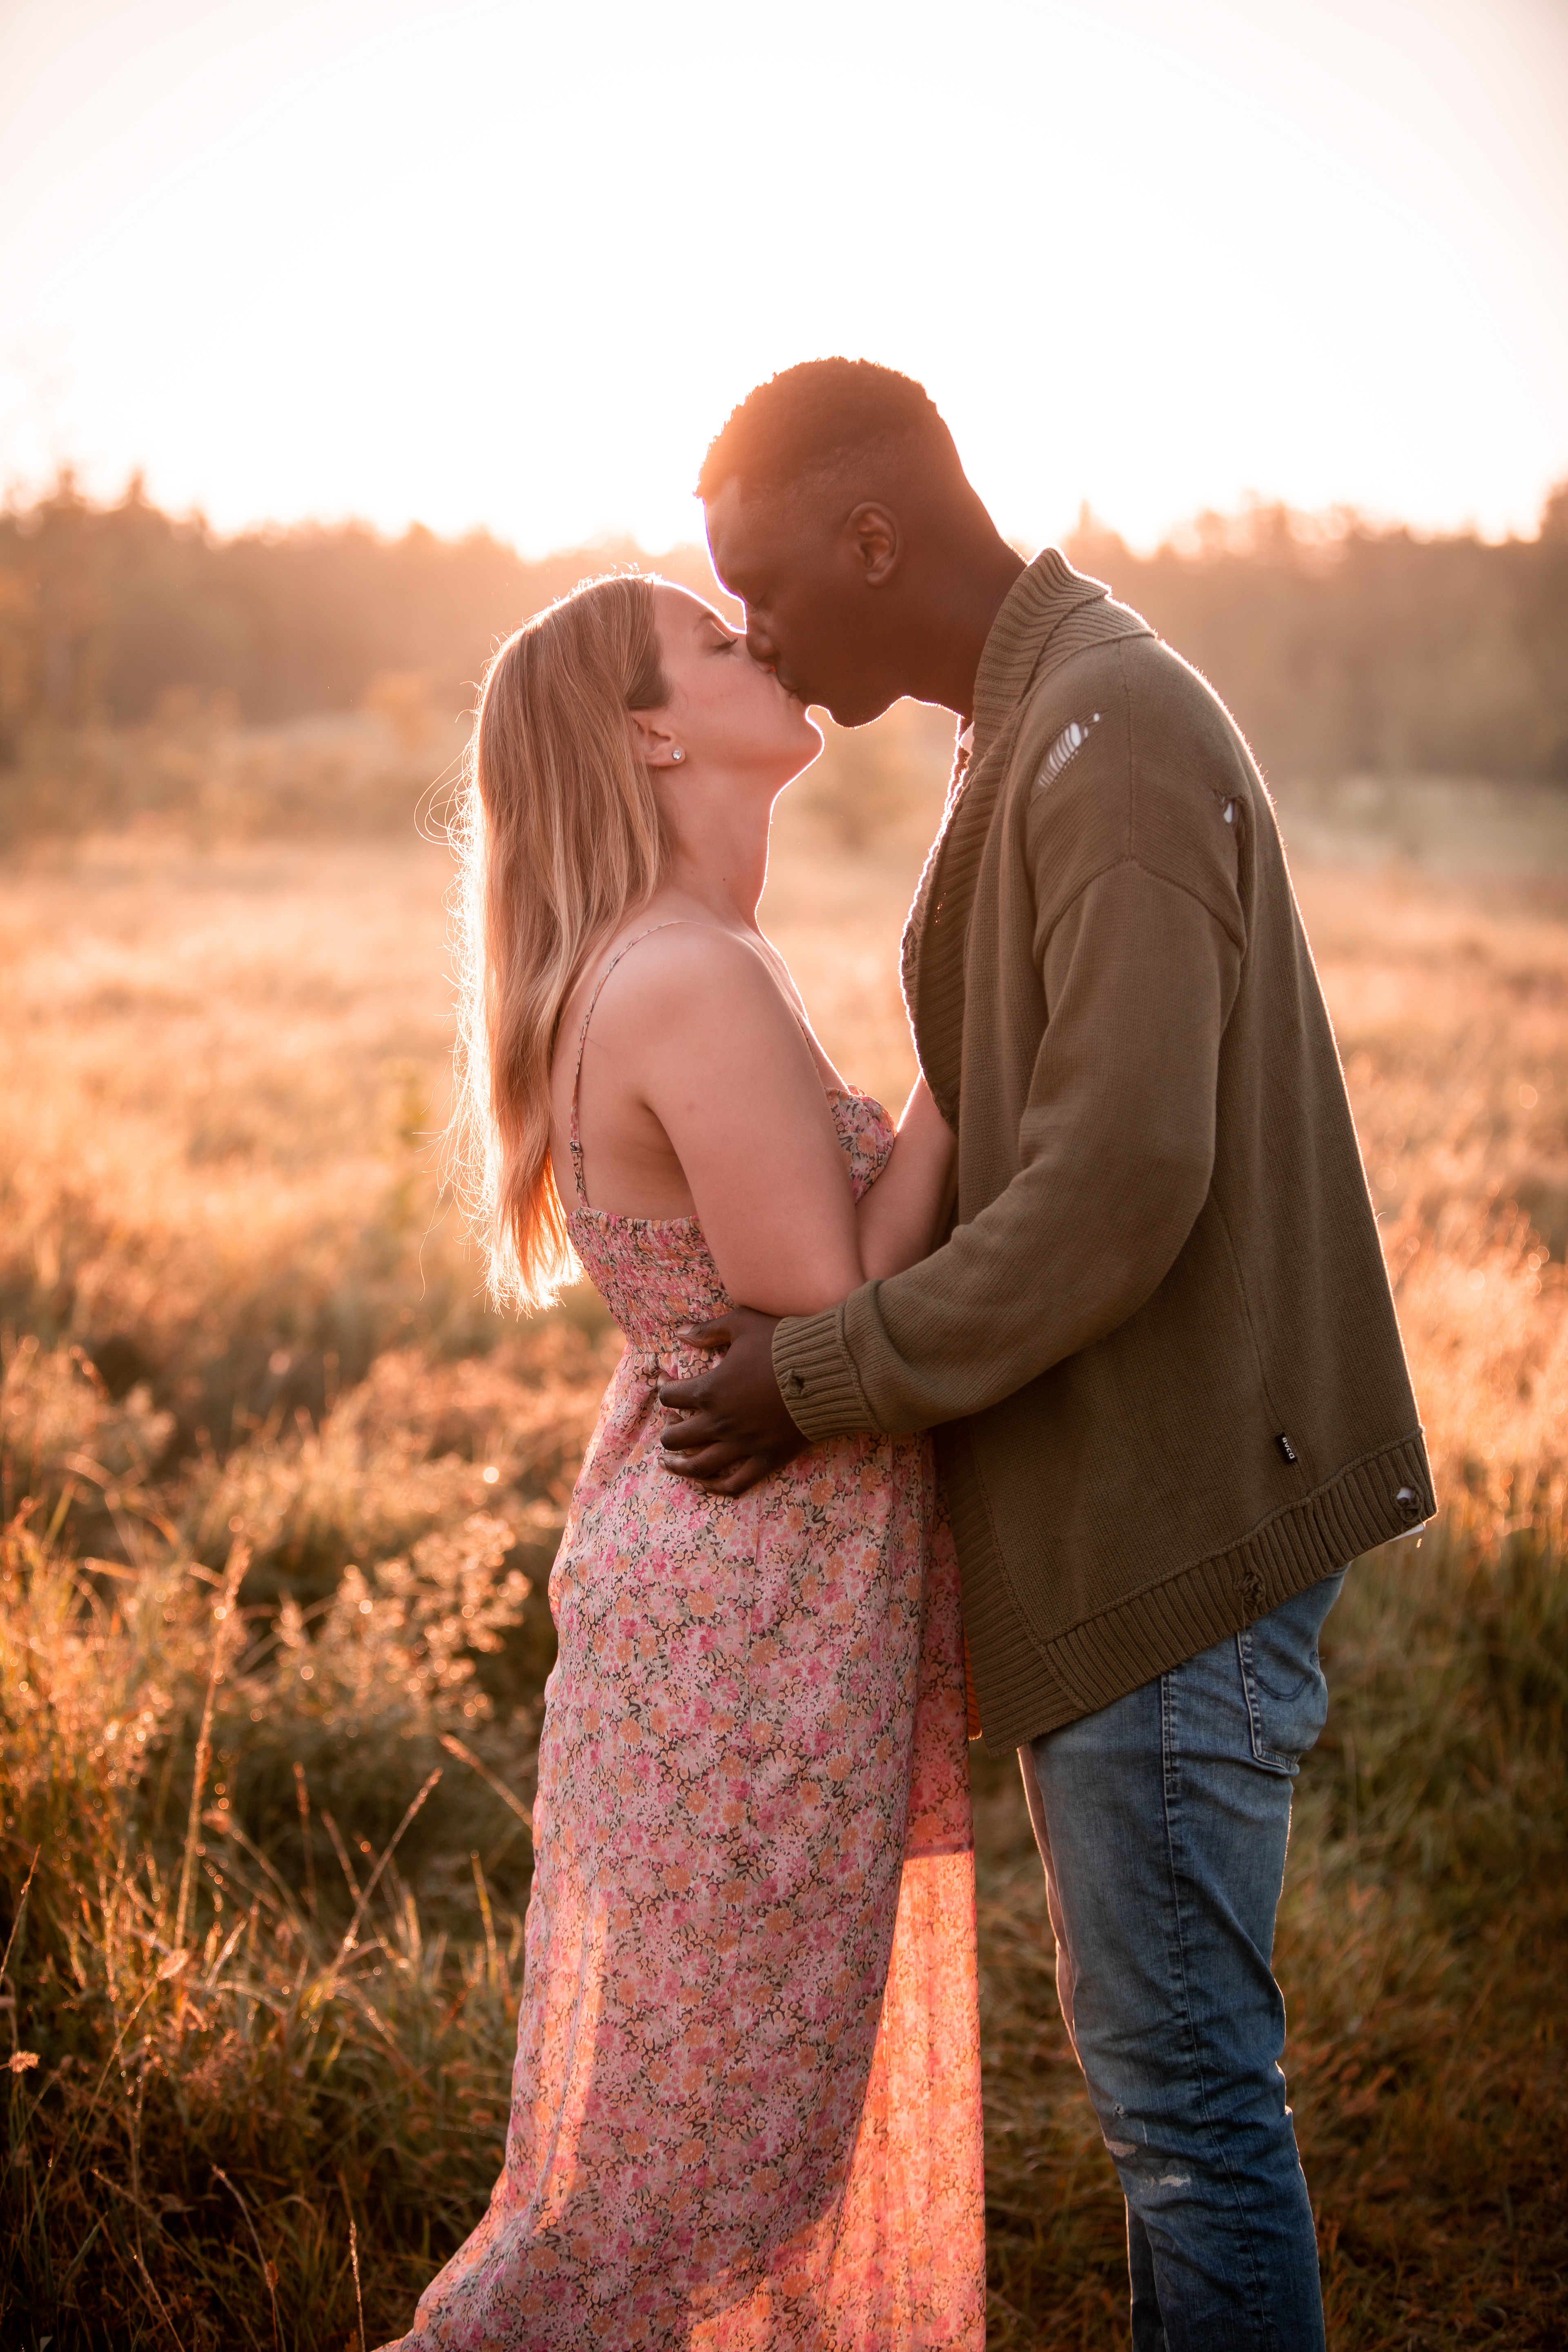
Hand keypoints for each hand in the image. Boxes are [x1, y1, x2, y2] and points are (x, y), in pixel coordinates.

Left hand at [656, 1306, 808, 1495]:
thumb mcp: (743, 1323)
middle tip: (670, 1429)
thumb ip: (709, 1330)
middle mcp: (720, 1422)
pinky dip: (716, 1488)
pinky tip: (706, 1485)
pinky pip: (735, 1483)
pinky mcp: (766, 1459)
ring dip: (679, 1466)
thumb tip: (680, 1334)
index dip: (666, 1393)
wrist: (827, 1371)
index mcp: (710, 1390)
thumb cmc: (784, 1344)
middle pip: (677, 1437)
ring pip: (698, 1466)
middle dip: (668, 1432)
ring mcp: (742, 1445)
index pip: (670, 1397)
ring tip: (669, 1464)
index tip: (669, 1391)